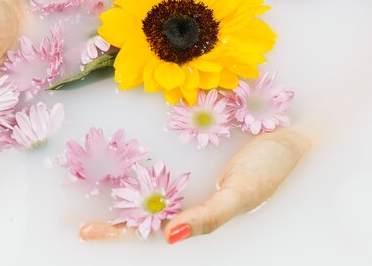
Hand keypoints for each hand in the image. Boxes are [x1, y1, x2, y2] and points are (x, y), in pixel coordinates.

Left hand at [79, 128, 311, 242]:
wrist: (292, 135)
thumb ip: (209, 216)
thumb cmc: (270, 167)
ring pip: (149, 192)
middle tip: (79, 215)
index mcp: (198, 215)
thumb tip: (170, 237)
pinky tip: (126, 159)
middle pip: (143, 213)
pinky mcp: (194, 156)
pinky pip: (163, 166)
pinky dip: (143, 166)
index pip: (150, 230)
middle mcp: (189, 198)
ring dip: (122, 191)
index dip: (119, 233)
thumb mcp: (241, 194)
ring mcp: (190, 177)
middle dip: (112, 217)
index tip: (86, 231)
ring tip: (90, 186)